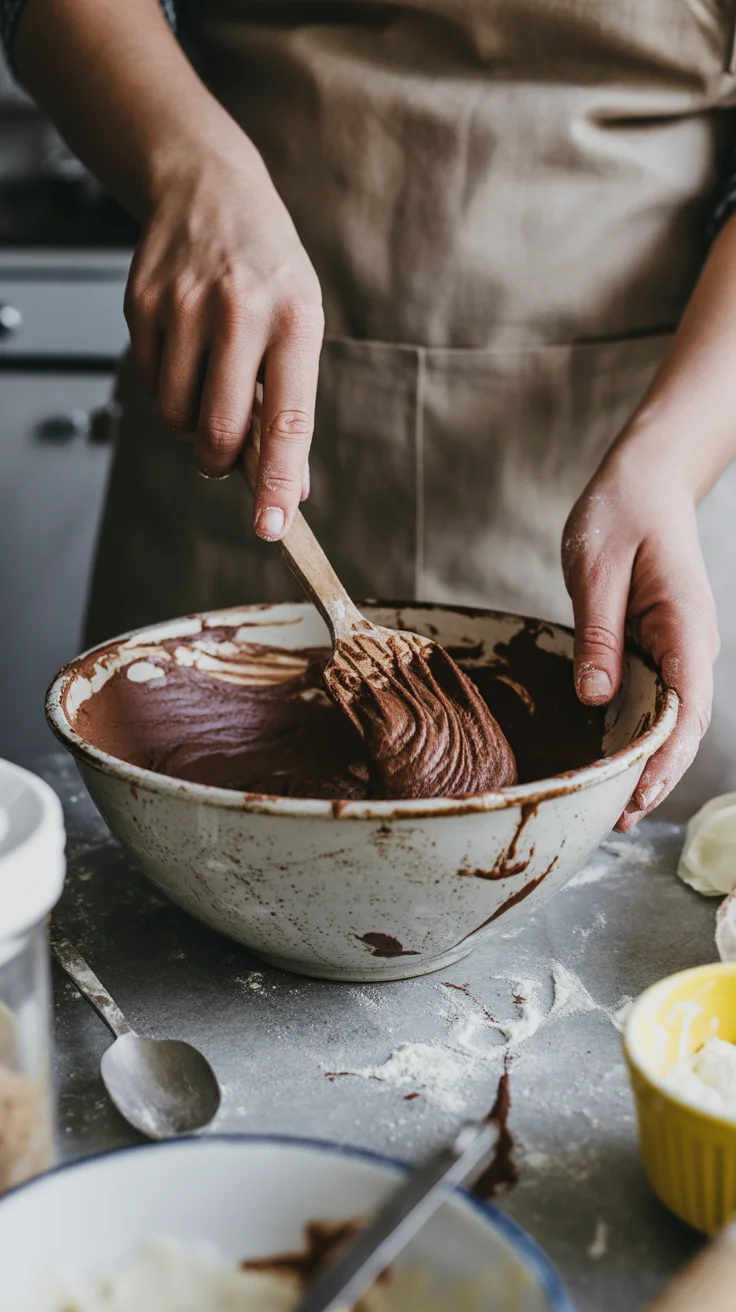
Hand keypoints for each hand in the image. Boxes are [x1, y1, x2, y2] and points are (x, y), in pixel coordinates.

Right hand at [124, 139, 323, 539]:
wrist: (209, 190)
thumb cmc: (268, 271)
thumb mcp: (301, 324)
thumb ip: (293, 405)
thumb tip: (288, 488)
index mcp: (295, 320)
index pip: (287, 420)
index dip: (276, 481)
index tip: (272, 527)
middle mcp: (240, 311)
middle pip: (219, 429)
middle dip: (220, 462)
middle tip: (223, 460)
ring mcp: (185, 306)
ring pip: (177, 415)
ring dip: (190, 428)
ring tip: (207, 392)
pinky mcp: (142, 304)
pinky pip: (150, 386)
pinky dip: (167, 393)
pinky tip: (184, 360)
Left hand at [562, 445, 718, 831]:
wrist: (645, 479)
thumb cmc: (622, 511)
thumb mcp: (597, 568)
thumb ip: (597, 634)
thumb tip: (595, 697)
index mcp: (684, 626)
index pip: (685, 709)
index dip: (664, 760)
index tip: (638, 797)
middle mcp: (691, 645)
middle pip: (683, 726)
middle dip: (654, 776)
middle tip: (614, 821)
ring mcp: (679, 648)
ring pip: (671, 718)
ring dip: (646, 762)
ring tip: (610, 806)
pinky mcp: (660, 647)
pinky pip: (654, 698)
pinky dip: (637, 732)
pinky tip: (611, 757)